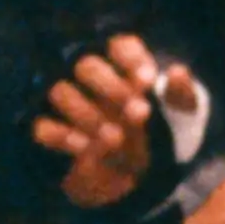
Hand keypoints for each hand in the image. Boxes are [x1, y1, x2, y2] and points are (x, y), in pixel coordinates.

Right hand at [30, 35, 208, 223]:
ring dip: (89, 114)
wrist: (137, 176)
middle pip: (87, 65)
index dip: (131, 60)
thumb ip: (182, 96)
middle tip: (139, 114)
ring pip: (61, 92)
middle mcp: (90, 79)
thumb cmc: (159, 136)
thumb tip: (177, 72)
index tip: (148, 82)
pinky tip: (86, 149)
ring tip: (116, 139)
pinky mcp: (49, 130)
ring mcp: (67, 104)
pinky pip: (42, 126)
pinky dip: (63, 136)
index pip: (120, 46)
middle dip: (113, 88)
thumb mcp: (181, 119)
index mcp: (123, 67)